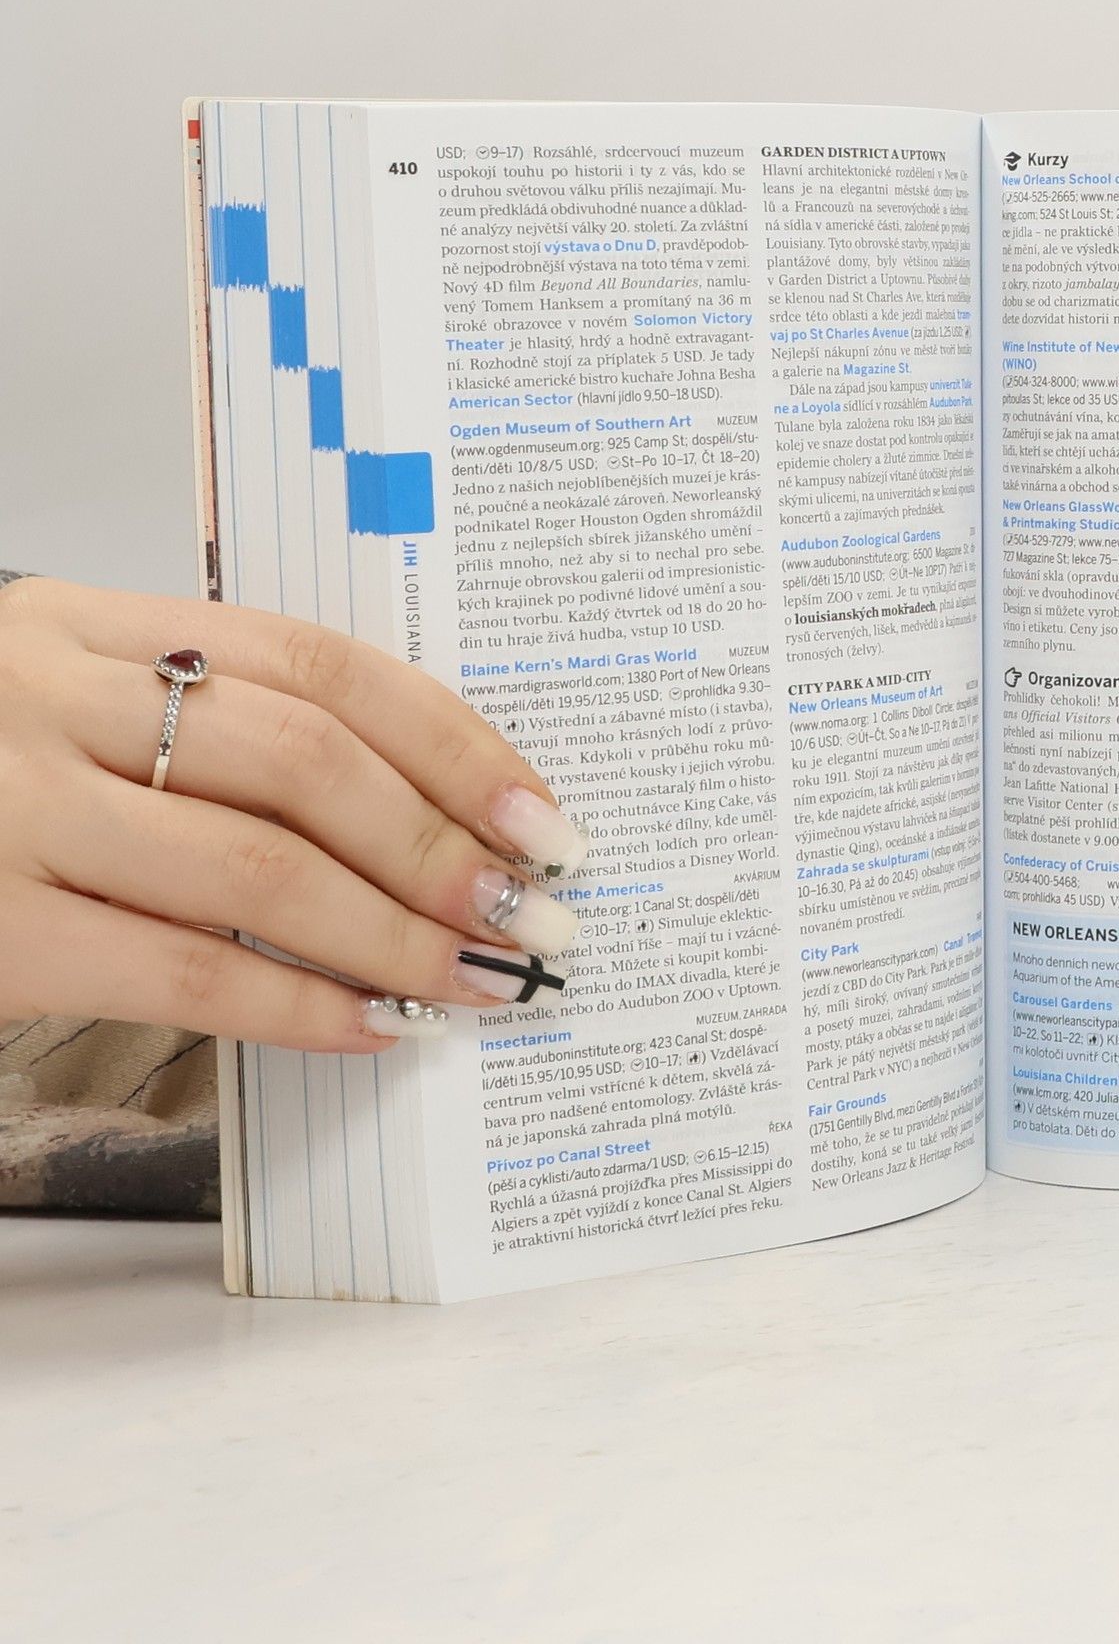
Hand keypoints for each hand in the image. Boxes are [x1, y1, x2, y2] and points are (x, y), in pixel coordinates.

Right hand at [0, 579, 592, 1050]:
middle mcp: (48, 699)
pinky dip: (298, 1004)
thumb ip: (205, 719)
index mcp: (91, 621)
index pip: (323, 663)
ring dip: (396, 936)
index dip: (452, 742)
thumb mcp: (64, 694)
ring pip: (261, 870)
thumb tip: (416, 804)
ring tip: (476, 978)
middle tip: (529, 913)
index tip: (539, 813)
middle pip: (310, 763)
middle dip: (442, 849)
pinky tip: (371, 1024)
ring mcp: (8, 813)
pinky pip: (185, 972)